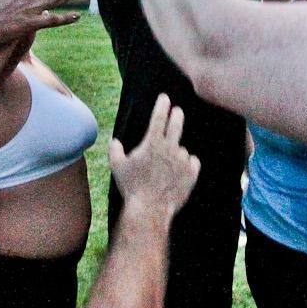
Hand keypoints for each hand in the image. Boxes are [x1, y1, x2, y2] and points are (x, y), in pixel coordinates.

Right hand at [109, 94, 199, 217]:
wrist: (150, 209)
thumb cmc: (131, 187)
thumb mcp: (117, 167)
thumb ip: (114, 150)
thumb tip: (115, 141)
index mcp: (152, 143)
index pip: (159, 117)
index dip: (162, 105)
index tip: (165, 98)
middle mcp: (170, 148)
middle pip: (177, 124)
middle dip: (177, 115)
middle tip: (177, 112)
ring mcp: (182, 160)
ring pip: (181, 150)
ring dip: (176, 152)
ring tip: (166, 168)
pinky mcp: (192, 173)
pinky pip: (192, 162)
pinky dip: (187, 164)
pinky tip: (179, 172)